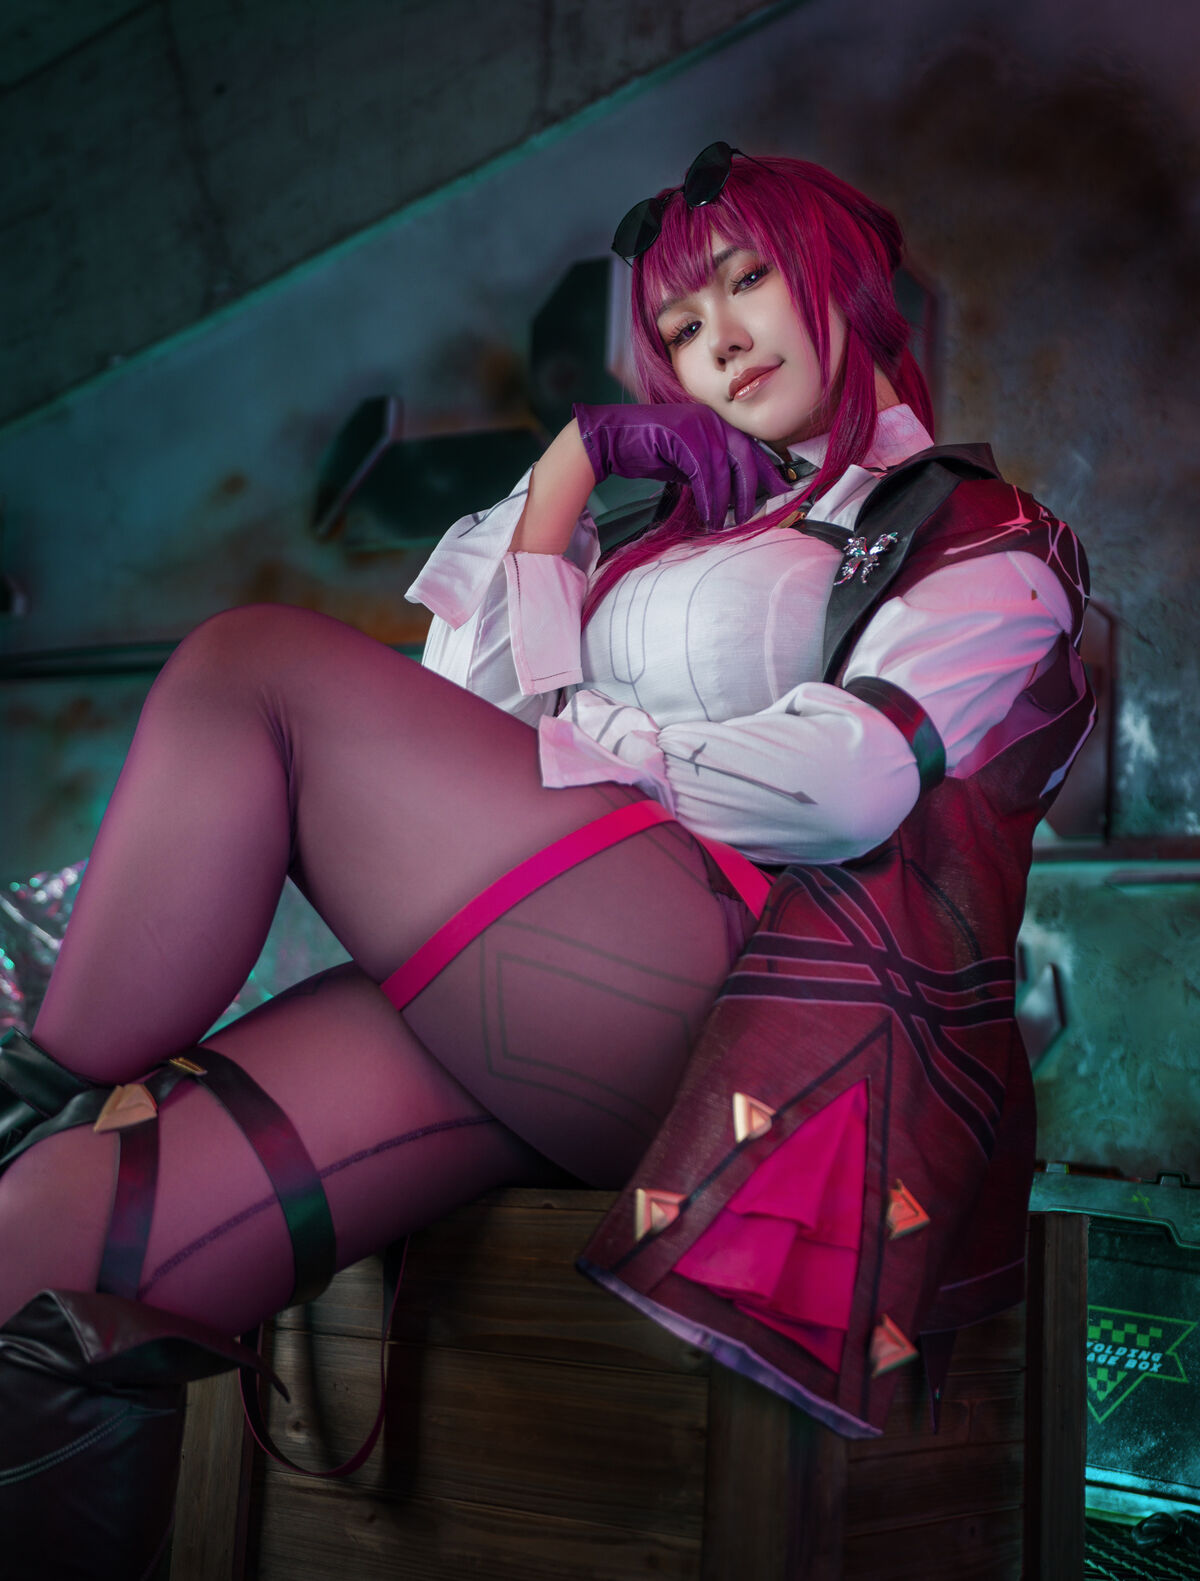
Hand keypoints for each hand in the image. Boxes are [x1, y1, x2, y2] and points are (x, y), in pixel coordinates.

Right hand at [573, 403, 790, 528]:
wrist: (611, 439)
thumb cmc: (647, 450)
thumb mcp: (686, 461)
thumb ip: (710, 470)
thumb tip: (732, 493)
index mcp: (716, 422)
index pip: (751, 448)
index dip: (768, 470)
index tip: (781, 490)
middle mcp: (712, 420)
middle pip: (746, 457)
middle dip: (753, 489)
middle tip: (754, 514)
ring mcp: (698, 425)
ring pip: (725, 469)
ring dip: (727, 501)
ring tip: (724, 523)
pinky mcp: (683, 437)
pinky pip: (705, 474)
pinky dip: (709, 498)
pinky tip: (709, 515)